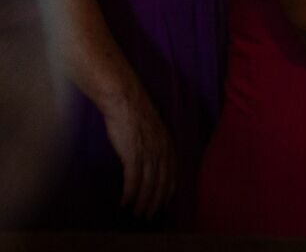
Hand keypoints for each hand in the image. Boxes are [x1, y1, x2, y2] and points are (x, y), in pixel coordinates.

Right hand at [100, 86, 177, 217]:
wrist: (124, 98)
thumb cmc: (134, 111)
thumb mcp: (151, 127)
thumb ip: (154, 142)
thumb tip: (149, 155)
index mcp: (167, 142)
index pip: (173, 171)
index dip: (169, 188)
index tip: (165, 201)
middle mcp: (161, 148)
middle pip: (162, 181)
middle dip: (157, 201)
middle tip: (150, 215)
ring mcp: (148, 151)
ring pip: (149, 183)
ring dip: (143, 201)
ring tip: (138, 213)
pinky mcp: (132, 153)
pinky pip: (133, 179)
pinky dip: (130, 193)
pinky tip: (125, 202)